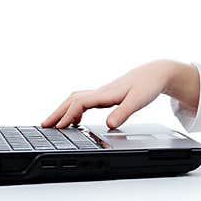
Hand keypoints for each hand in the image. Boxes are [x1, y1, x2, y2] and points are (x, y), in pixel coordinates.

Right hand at [41, 60, 178, 129]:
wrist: (156, 73)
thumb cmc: (148, 85)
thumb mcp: (138, 101)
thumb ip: (123, 112)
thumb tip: (109, 124)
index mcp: (106, 93)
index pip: (79, 103)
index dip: (67, 115)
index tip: (57, 127)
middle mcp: (101, 92)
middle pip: (72, 100)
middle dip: (57, 113)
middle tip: (44, 126)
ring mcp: (103, 92)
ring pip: (76, 99)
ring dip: (64, 111)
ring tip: (54, 125)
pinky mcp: (107, 94)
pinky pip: (85, 101)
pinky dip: (75, 110)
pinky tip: (76, 119)